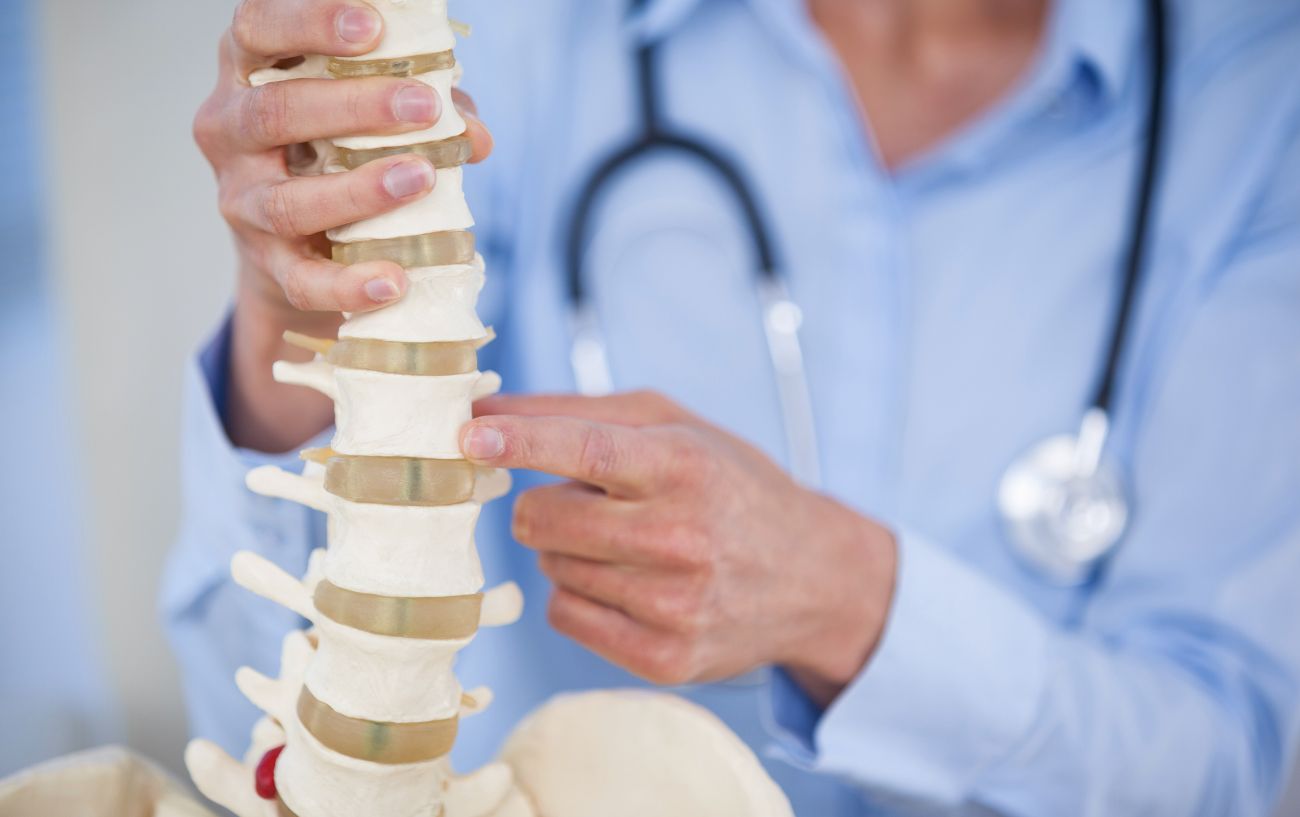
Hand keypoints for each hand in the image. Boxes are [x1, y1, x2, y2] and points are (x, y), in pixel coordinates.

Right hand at [196, 0, 491, 450]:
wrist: (297, 245)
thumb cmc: (336, 150)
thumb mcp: (367, 114)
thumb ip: (421, 110)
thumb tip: (475, 134)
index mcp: (250, 73)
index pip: (257, 30)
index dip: (310, 23)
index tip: (373, 26)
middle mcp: (231, 132)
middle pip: (278, 112)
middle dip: (355, 106)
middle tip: (424, 105)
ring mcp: (242, 203)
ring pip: (290, 201)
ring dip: (360, 190)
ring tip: (421, 176)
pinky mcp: (267, 266)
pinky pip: (305, 280)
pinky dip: (349, 284)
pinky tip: (394, 280)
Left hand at [462, 392, 896, 705]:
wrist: (811, 576)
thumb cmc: (727, 483)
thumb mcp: (671, 426)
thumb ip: (573, 412)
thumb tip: (480, 408)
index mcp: (684, 466)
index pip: (586, 450)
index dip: (522, 441)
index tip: (469, 434)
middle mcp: (680, 537)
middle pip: (544, 519)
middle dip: (543, 503)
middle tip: (584, 500)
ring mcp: (672, 605)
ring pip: (550, 566)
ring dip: (569, 548)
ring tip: (628, 541)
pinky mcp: (663, 658)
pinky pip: (565, 615)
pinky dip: (580, 593)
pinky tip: (628, 583)